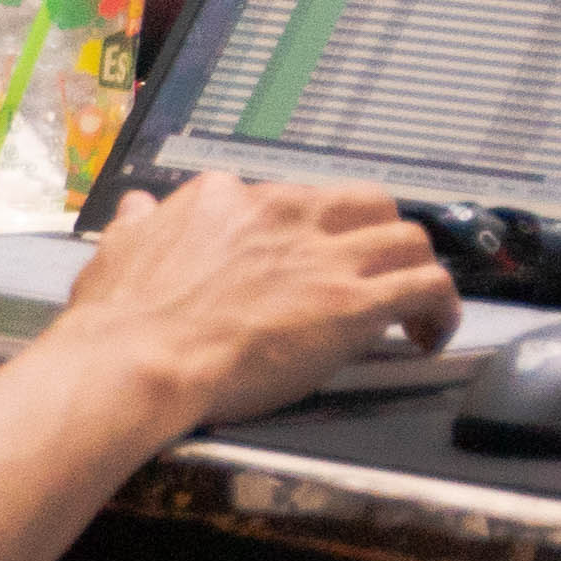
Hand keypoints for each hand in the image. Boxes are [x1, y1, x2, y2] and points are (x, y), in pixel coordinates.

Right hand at [48, 177, 460, 424]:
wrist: (134, 362)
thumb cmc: (118, 322)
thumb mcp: (118, 252)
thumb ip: (139, 225)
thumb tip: (138, 206)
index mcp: (231, 199)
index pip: (294, 198)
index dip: (309, 231)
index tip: (307, 259)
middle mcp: (288, 214)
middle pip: (367, 203)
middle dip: (379, 234)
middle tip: (373, 272)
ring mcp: (326, 257)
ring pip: (408, 238)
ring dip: (415, 269)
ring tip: (411, 305)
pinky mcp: (354, 302)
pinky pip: (427, 287)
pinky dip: (442, 306)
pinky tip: (433, 331)